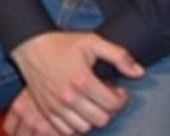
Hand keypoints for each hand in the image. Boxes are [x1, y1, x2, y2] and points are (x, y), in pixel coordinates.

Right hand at [11, 31, 142, 131]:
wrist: (30, 45)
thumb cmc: (62, 43)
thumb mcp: (92, 41)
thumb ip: (119, 55)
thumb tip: (139, 72)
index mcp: (82, 80)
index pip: (113, 104)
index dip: (121, 98)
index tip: (117, 90)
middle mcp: (69, 96)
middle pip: (102, 119)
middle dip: (108, 109)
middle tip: (104, 97)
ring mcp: (56, 105)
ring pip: (86, 127)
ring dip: (92, 118)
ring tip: (90, 103)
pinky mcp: (47, 110)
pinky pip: (68, 130)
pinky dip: (75, 124)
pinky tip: (77, 110)